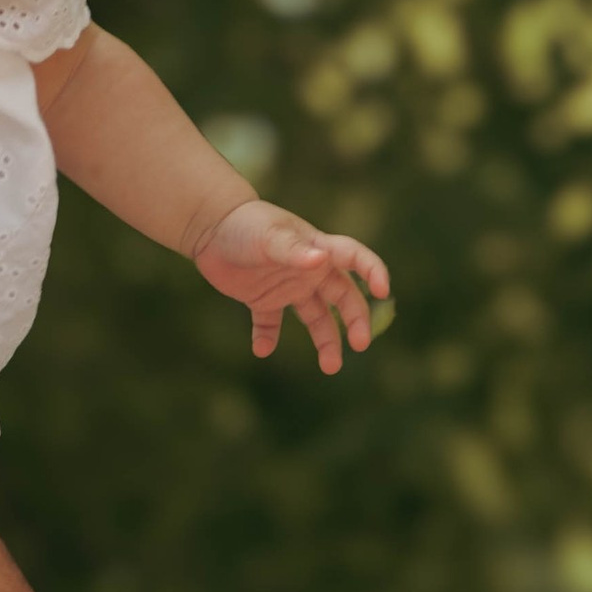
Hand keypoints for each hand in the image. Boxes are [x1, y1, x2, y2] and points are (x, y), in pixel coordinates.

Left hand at [194, 198, 391, 375]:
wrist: (209, 225)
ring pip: (316, 317)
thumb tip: (320, 259)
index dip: (372, 271)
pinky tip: (262, 350)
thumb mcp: (269, 235)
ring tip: (330, 367)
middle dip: (355, 320)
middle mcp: (308, 270)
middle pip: (343, 297)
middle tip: (360, 344)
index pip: (355, 258)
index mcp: (317, 249)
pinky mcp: (263, 299)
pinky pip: (270, 325)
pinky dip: (268, 338)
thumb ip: (293, 250)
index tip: (382, 290)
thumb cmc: (244, 224)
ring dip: (325, 340)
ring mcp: (287, 286)